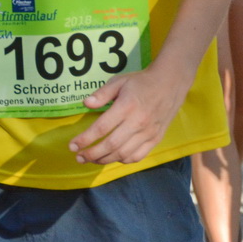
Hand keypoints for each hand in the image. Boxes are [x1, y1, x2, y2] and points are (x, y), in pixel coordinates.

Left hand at [67, 64, 192, 164]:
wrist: (170, 83)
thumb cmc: (141, 82)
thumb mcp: (119, 81)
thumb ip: (102, 94)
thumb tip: (86, 104)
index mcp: (126, 107)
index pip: (101, 128)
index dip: (85, 139)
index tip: (72, 146)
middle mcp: (137, 122)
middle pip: (111, 145)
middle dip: (92, 154)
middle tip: (79, 157)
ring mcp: (148, 133)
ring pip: (123, 154)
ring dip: (105, 160)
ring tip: (92, 159)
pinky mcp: (155, 139)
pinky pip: (138, 156)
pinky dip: (123, 160)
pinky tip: (113, 157)